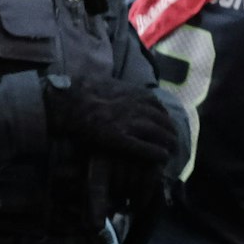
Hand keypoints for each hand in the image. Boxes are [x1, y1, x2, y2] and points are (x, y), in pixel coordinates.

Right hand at [46, 74, 180, 168]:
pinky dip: (157, 154)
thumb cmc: (85, 92)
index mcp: (138, 95)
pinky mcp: (121, 139)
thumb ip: (125, 91)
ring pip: (160, 136)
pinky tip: (163, 158)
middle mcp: (139, 108)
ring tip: (172, 152)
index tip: (167, 127)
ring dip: (169, 144)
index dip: (165, 120)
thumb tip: (127, 93)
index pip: (160, 109)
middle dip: (172, 134)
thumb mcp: (112, 85)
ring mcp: (131, 123)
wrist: (69, 101)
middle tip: (174, 143)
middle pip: (165, 123)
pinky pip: (147, 149)